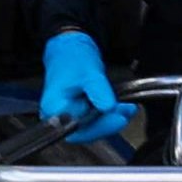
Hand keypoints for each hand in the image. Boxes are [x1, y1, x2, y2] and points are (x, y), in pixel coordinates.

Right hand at [40, 29, 130, 146]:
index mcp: (54, 108)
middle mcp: (57, 116)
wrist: (69, 50)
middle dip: (109, 122)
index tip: (119, 118)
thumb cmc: (72, 58)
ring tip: (127, 108)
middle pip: (86, 131)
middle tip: (127, 111)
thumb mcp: (89, 72)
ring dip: (111, 119)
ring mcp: (67, 116)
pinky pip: (94, 121)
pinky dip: (108, 116)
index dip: (100, 126)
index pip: (78, 128)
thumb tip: (109, 108)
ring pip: (92, 127)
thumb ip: (99, 91)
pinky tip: (120, 109)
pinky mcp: (77, 114)